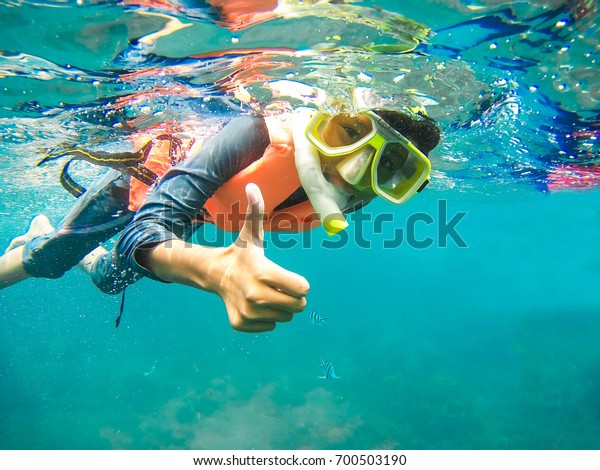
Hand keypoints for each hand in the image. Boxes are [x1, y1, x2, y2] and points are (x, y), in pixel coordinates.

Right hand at [215, 183, 309, 331]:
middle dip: (294, 297)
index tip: (288, 276)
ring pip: (285, 318)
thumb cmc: (241, 253)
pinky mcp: (241, 324)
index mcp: (263, 272)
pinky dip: (267, 318)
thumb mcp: (251, 234)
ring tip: (265, 293)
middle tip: (279, 286)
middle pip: (297, 306)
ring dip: (280, 308)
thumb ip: (256, 211)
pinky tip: (255, 304)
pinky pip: (270, 326)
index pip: (303, 288)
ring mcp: (248, 313)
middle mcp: (255, 295)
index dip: (299, 283)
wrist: (214, 274)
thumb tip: (253, 186)